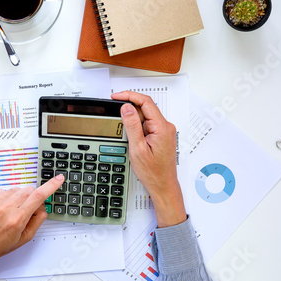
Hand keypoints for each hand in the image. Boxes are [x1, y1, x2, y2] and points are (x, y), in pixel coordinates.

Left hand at [0, 174, 64, 280]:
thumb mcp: (24, 238)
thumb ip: (38, 220)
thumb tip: (42, 206)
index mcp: (16, 219)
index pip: (38, 196)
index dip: (51, 186)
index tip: (58, 178)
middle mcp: (4, 208)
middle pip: (28, 191)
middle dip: (31, 198)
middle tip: (25, 210)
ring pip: (15, 189)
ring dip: (17, 198)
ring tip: (9, 212)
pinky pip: (2, 190)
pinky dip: (4, 197)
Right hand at [111, 91, 185, 227]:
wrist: (163, 185)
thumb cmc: (153, 173)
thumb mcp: (138, 149)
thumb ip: (132, 126)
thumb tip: (126, 107)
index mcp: (162, 127)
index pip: (145, 102)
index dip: (129, 95)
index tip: (116, 96)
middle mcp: (165, 127)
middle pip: (145, 107)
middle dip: (129, 106)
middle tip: (115, 110)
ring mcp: (164, 131)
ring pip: (145, 116)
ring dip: (133, 118)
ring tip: (125, 133)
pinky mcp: (161, 135)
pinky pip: (147, 124)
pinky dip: (137, 125)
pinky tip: (131, 136)